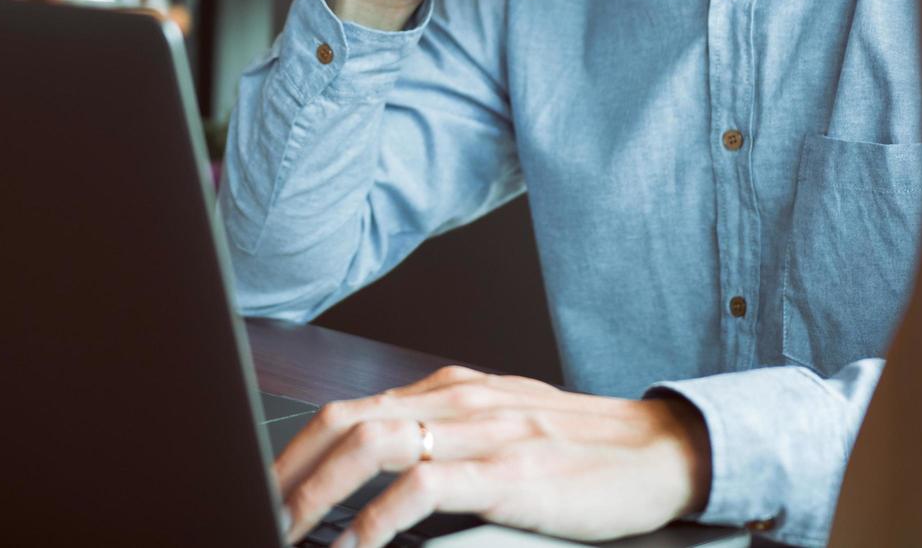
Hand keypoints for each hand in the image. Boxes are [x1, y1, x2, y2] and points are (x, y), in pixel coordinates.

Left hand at [278, 366, 710, 547]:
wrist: (660, 450)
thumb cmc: (580, 447)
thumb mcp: (499, 429)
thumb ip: (441, 440)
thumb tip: (377, 477)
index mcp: (448, 389)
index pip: (349, 409)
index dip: (298, 449)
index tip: (269, 487)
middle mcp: (456, 400)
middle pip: (345, 420)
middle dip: (290, 469)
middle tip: (260, 510)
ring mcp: (482, 431)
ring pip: (372, 443)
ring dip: (318, 492)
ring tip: (288, 527)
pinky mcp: (511, 470)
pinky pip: (424, 486)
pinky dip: (378, 517)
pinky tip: (358, 544)